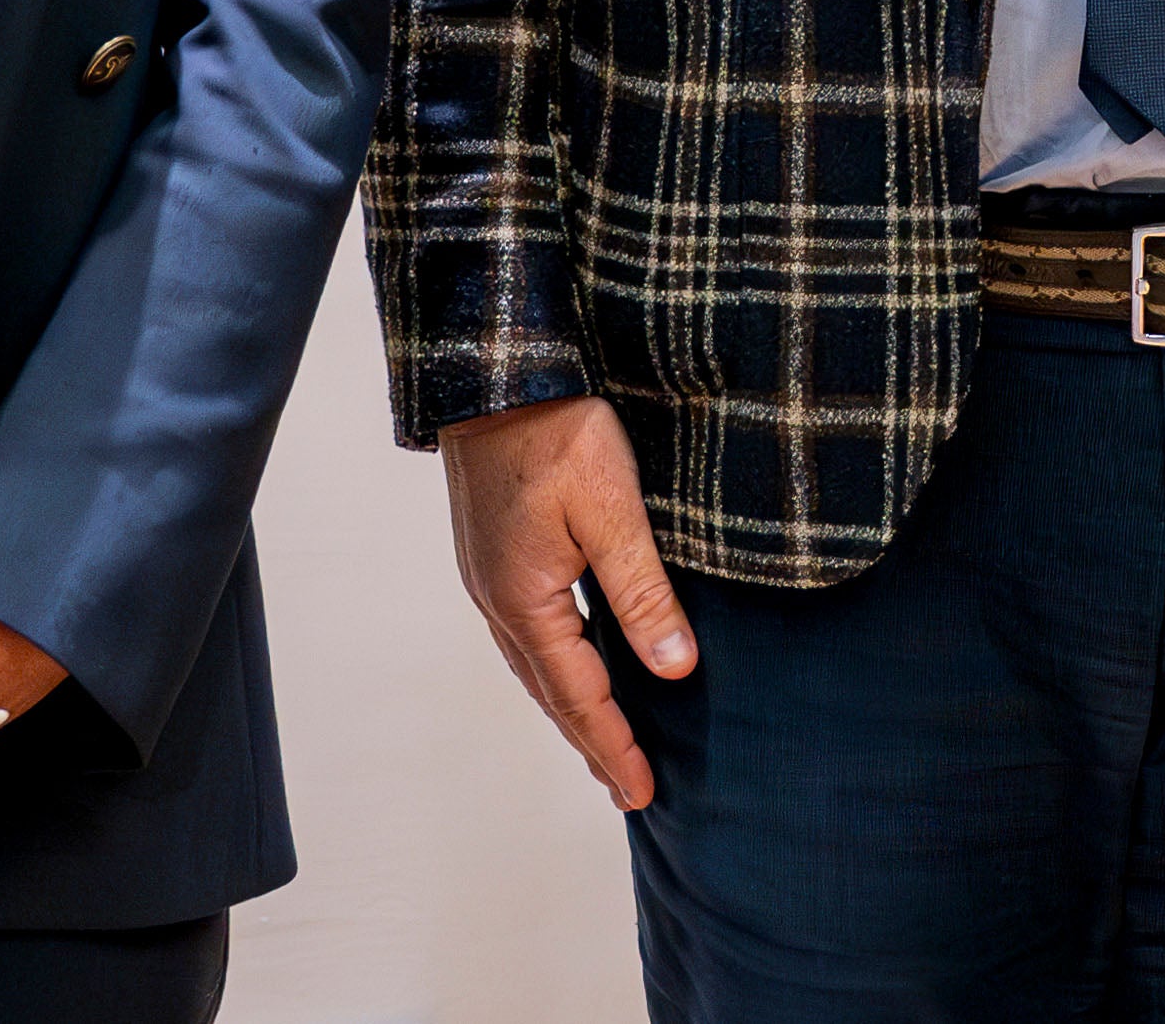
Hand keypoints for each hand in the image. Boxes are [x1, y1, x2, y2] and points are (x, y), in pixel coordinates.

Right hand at [441, 393, 691, 811]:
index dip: (614, 745)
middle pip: (549, 693)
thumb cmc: (554, 429)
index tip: (642, 793)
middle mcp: (496, 600)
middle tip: (626, 789)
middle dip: (590, 742)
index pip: (578, 696)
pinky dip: (554, 669)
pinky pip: (527, 635)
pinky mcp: (494, 554)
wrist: (494, 370)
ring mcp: (489, 578)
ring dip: (570, 710)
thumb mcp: (612, 509)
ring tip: (602, 743)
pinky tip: (574, 667)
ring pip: (534, 667)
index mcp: (525, 600)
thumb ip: (642, 592)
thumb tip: (675, 667)